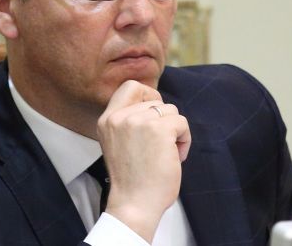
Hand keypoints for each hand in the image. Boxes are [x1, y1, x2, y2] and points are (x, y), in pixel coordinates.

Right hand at [97, 80, 190, 242]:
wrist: (134, 204)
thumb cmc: (132, 180)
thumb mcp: (119, 143)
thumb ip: (129, 122)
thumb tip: (156, 105)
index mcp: (107, 120)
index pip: (130, 87)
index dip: (148, 96)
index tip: (154, 116)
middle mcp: (119, 117)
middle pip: (155, 99)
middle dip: (164, 119)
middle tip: (162, 141)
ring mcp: (138, 121)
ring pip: (170, 110)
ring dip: (175, 131)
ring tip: (167, 153)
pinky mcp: (159, 129)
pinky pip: (182, 123)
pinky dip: (184, 140)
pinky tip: (176, 157)